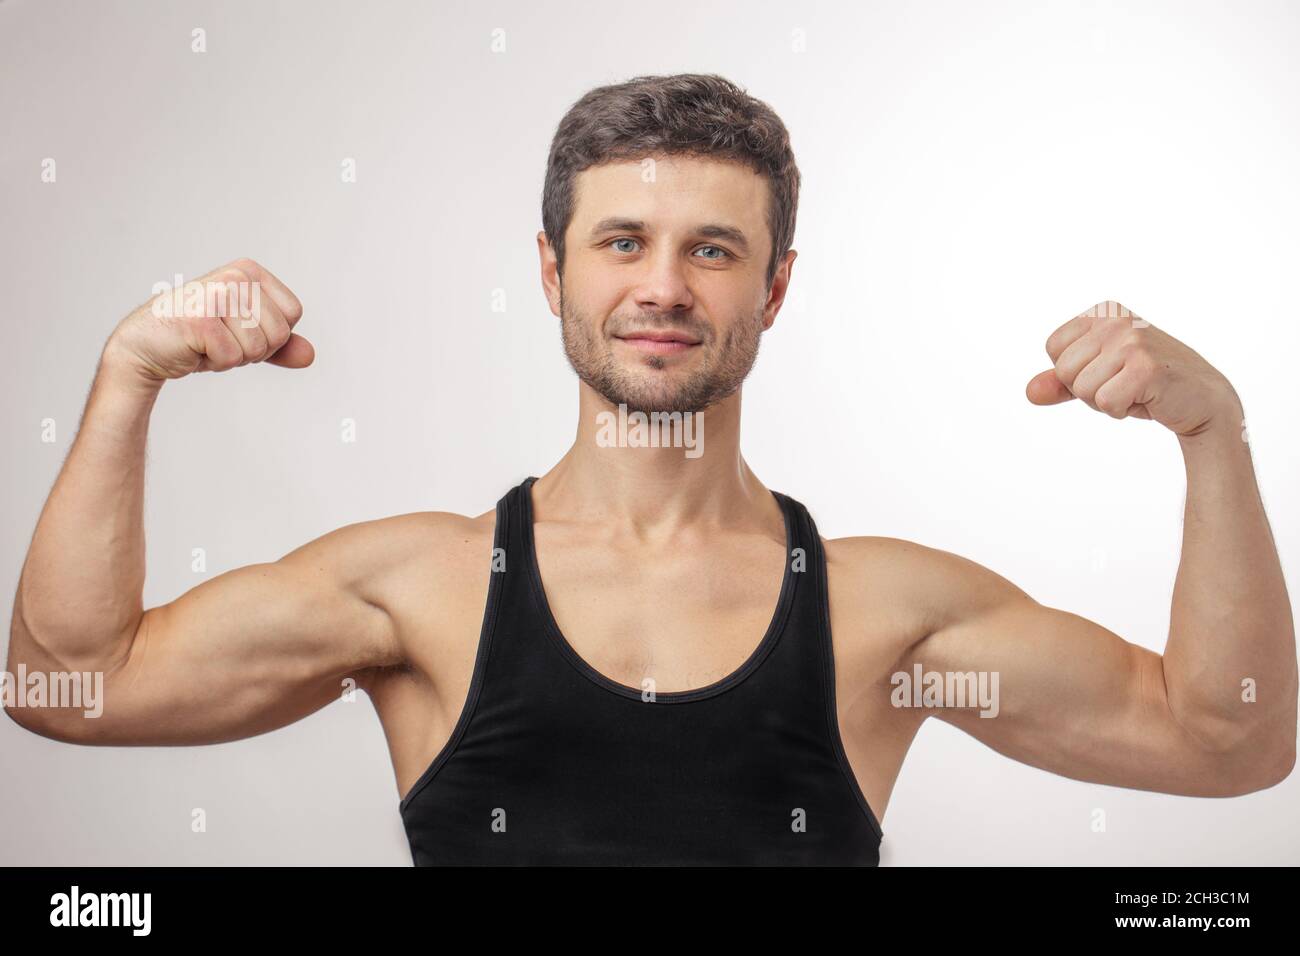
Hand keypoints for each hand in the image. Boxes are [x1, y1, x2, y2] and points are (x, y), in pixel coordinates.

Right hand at [104, 258, 312, 382]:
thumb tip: (310, 355)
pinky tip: (194, 348)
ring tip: (207, 343)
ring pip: (258, 348)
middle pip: (280, 333)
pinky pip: (233, 357)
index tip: (240, 330)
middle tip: (220, 340)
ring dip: (233, 357)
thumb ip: (280, 345)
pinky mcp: (200, 319)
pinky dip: (216, 363)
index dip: (273, 334)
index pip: (293, 314)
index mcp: (249, 271)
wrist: (146, 345)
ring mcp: (217, 295)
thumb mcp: (246, 338)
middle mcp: (235, 276)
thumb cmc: (197, 338)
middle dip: (254, 350)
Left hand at [1025, 301, 1240, 437]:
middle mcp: (1116, 320)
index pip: (1053, 349)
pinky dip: (1121, 411)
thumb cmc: (1147, 385)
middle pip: (1063, 371)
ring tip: (1136, 390)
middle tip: (1124, 384)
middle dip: (1089, 390)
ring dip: (1106, 402)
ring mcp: (1133, 341)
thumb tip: (1029, 392)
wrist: (1202, 399)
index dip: (1075, 372)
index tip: (1109, 370)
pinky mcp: (1146, 367)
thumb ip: (1060, 383)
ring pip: (1082, 389)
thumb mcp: (1099, 377)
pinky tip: (1146, 399)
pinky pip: (1105, 402)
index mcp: (1103, 313)